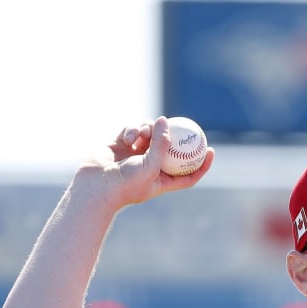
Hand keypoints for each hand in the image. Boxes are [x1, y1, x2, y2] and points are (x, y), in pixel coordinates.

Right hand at [79, 116, 214, 209]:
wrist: (96, 186)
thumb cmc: (126, 183)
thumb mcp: (151, 166)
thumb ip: (161, 144)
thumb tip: (165, 121)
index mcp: (162, 180)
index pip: (187, 173)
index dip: (201, 163)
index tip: (210, 150)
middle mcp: (150, 167)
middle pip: (169, 148)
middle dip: (173, 136)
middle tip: (180, 125)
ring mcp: (135, 155)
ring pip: (150, 135)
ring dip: (149, 130)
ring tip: (143, 135)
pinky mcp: (120, 145)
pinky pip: (133, 131)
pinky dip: (132, 131)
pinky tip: (129, 137)